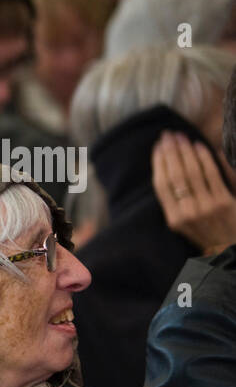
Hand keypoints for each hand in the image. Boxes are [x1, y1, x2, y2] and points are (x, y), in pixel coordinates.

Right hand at [151, 131, 235, 255]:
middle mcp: (186, 213)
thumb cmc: (208, 236)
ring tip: (180, 136)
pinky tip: (199, 146)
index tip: (157, 147)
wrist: (230, 251)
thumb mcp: (184, 225)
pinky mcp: (223, 202)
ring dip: (185, 151)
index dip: (158, 163)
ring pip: (191, 173)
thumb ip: (176, 203)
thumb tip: (169, 172)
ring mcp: (205, 207)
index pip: (161, 185)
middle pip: (174, 176)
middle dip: (170, 152)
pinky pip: (211, 175)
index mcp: (174, 219)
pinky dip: (204, 158)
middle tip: (167, 135)